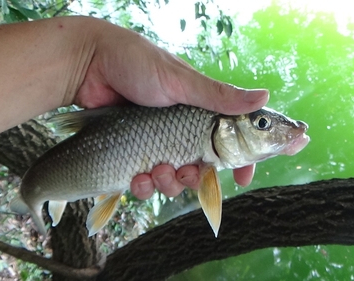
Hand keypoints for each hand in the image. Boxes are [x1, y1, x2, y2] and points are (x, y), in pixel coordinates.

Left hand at [67, 19, 267, 199]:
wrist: (88, 66)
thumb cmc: (136, 63)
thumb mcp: (181, 81)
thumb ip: (220, 96)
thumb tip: (264, 95)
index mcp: (199, 112)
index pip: (230, 140)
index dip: (241, 160)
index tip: (246, 177)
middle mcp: (181, 131)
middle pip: (200, 168)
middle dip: (195, 177)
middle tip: (186, 171)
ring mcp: (156, 144)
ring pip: (174, 180)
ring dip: (169, 183)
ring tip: (157, 170)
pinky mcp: (133, 155)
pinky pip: (146, 182)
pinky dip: (143, 185)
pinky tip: (137, 176)